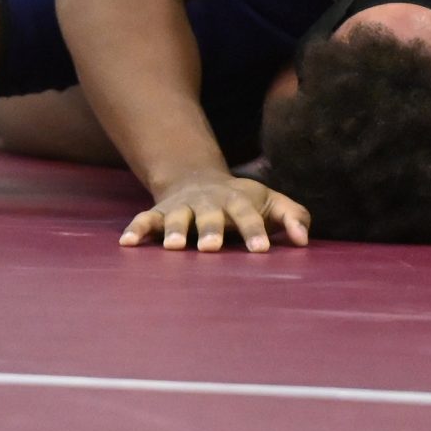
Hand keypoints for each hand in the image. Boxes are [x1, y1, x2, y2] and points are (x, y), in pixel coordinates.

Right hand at [121, 175, 310, 252]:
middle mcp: (207, 202)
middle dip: (210, 230)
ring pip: (177, 217)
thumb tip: (304, 241)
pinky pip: (145, 220)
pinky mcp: (160, 213)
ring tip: (174, 247)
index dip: (255, 232)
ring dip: (175, 230)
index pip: (248, 216)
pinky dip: (136, 230)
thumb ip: (293, 217)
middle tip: (212, 248)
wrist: (199, 179)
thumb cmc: (243, 201)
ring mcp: (182, 207)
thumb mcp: (271, 203)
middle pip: (209, 215)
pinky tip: (127, 243)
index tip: (262, 251)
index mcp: (236, 200)